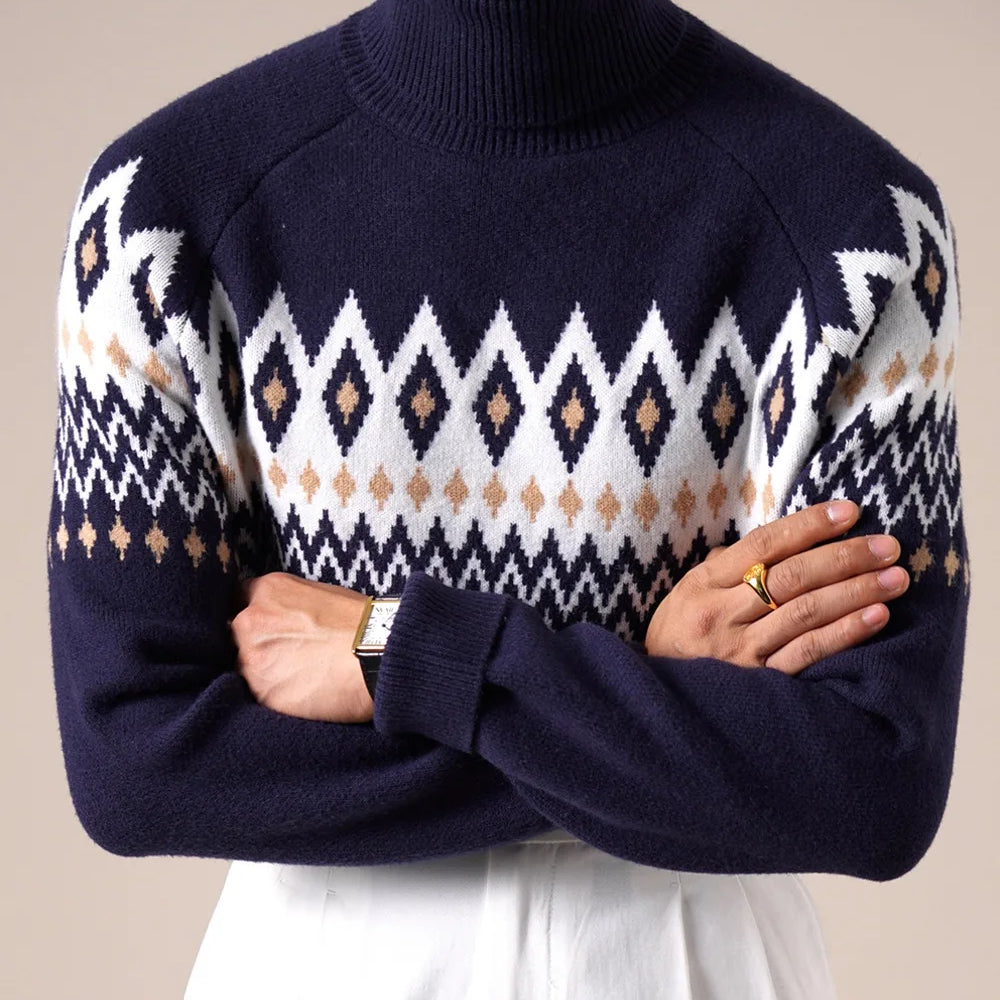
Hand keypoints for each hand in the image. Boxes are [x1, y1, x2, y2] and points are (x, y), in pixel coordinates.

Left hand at [230, 572, 374, 722]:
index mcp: (267, 591)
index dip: (253, 617)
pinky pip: (258, 696)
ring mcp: (251, 659)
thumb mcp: (322, 596)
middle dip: (256, 646)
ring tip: (298, 678)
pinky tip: (301, 693)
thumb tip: (285, 619)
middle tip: (286, 657)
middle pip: (236, 637)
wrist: (378, 657)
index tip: (264, 629)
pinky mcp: (261, 693)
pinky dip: (275, 697)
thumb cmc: (362, 625)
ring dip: (264, 674)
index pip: (237, 601)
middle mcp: (250, 621)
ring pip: (245, 669)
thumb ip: (289, 605)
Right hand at [643, 499, 909, 674]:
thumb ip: (725, 566)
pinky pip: (807, 653)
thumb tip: (774, 543)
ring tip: (895, 578)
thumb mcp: (687, 594)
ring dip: (855, 592)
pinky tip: (876, 617)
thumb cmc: (677, 637)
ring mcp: (740, 649)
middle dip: (845, 557)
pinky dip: (844, 633)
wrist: (656, 701)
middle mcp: (721, 613)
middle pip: (791, 576)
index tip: (849, 511)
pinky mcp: (758, 682)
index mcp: (703, 583)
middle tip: (888, 546)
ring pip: (805, 612)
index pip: (763, 545)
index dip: (808, 525)